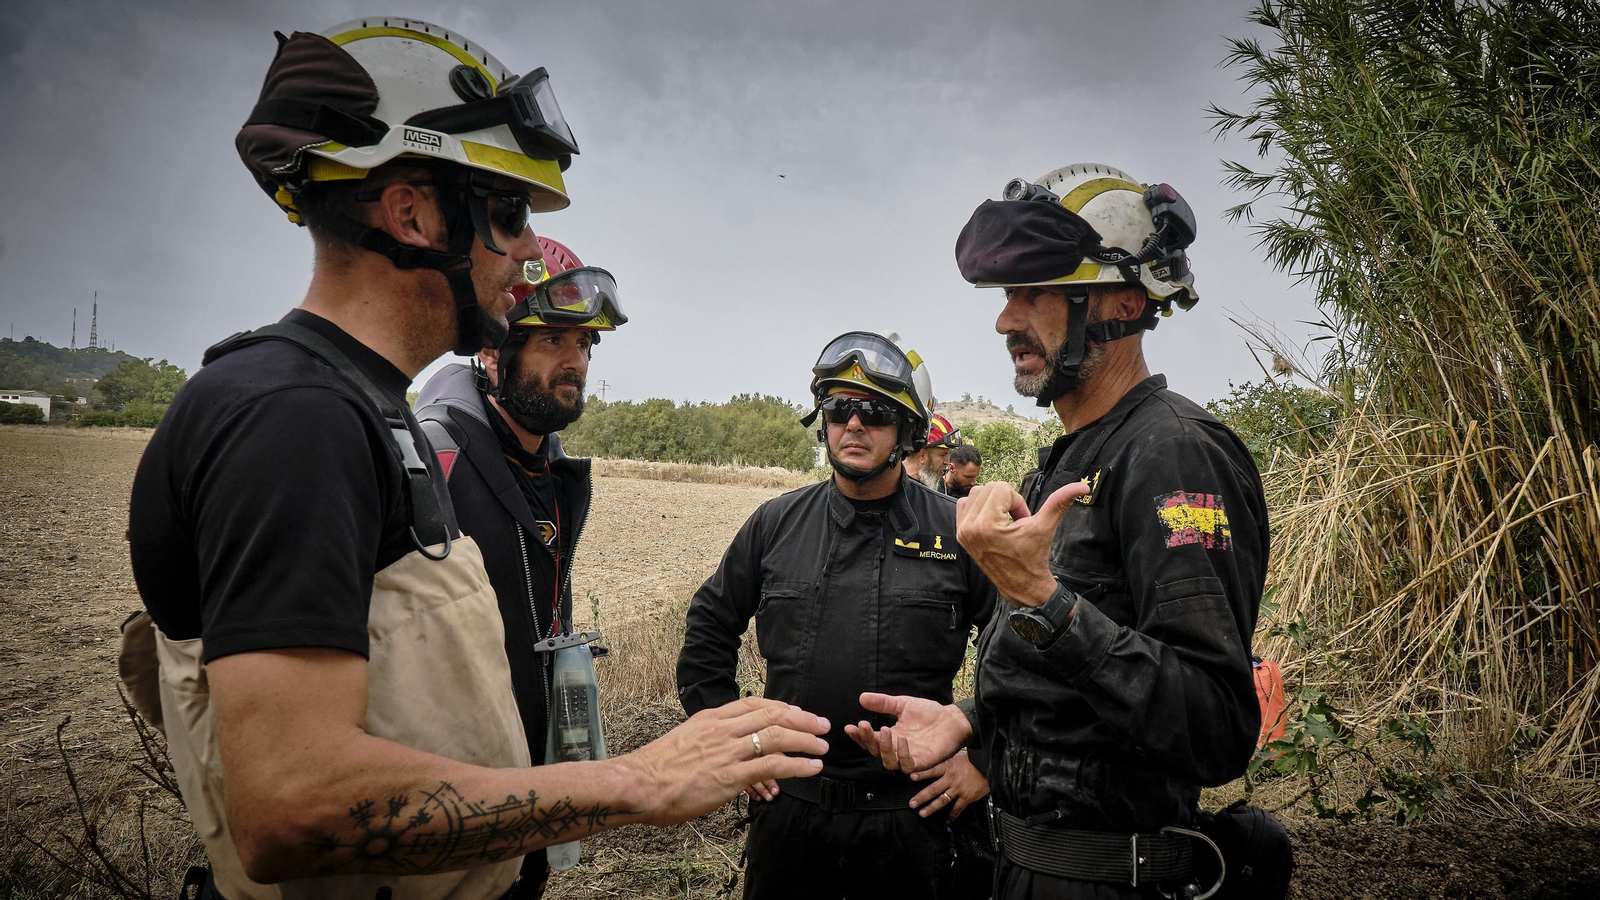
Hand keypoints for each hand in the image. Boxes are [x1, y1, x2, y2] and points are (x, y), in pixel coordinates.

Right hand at [620, 696, 826, 824]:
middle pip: (772, 714)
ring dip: (806, 740)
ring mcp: (728, 751)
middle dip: (802, 718)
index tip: (798, 712)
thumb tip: (722, 749)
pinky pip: (773, 766)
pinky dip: (797, 765)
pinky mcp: (731, 776)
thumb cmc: (657, 769)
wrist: (639, 783)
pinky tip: (811, 767)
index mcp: (711, 718)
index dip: (782, 707)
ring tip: (823, 747)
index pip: (754, 703)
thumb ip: (708, 739)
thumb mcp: (685, 740)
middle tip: (822, 725)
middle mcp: (723, 729)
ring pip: (777, 736)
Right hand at [843, 693, 970, 773]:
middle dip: (867, 740)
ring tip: (884, 729)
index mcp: (891, 737)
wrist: (952, 719)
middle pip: (876, 752)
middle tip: (863, 725)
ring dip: (884, 748)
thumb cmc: (929, 713)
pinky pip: (909, 765)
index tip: (850, 727)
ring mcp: (910, 757)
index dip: (859, 736)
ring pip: (889, 762)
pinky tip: (902, 739)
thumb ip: (883, 703)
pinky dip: (903, 754)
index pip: (870, 740)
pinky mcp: (923, 762)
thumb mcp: (902, 704)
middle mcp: (898, 749)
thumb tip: (862, 697)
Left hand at [909, 751, 989, 821]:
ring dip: (931, 808)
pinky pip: (957, 809)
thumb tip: (929, 762)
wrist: (988, 767)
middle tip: (912, 803)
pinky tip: (946, 821)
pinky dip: (951, 816)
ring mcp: (958, 789)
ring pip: (942, 800)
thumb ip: (942, 763)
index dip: (921, 773)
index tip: (910, 777)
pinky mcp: (966, 797)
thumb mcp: (955, 758)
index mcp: (948, 767)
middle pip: (933, 789)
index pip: (932, 770)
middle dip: (921, 797)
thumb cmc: (971, 762)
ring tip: (922, 813)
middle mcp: (951, 779)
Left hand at [955, 481, 1087, 606]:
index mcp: (987, 524)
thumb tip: (1083, 485)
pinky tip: (992, 522)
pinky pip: (964, 505)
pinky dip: (978, 507)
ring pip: (975, 494)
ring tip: (1004, 522)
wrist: (1021, 586)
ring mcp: (962, 532)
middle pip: (988, 488)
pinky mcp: (960, 535)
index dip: (1017, 502)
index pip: (1001, 488)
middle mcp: (969, 527)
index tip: (1023, 522)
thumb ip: (1060, 502)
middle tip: (1015, 522)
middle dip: (1005, 501)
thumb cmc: (1033, 557)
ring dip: (992, 502)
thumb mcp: (1045, 527)